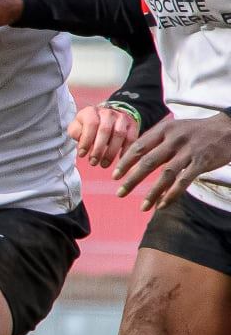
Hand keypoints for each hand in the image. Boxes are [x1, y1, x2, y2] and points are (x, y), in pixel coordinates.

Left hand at [68, 102, 141, 168]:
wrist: (109, 116)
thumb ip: (76, 132)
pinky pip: (131, 138)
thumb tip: (80, 141)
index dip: (86, 140)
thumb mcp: (78, 126)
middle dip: (98, 149)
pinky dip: (126, 150)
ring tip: (104, 164)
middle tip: (93, 162)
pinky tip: (120, 160)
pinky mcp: (132, 125)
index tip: (82, 155)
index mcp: (92, 112)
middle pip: (105, 130)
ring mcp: (122, 118)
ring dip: (111, 152)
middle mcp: (108, 113)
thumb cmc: (90, 125)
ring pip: (119, 134)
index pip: (90, 124)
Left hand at [115, 113, 230, 211]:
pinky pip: (184, 181)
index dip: (125, 162)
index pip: (139, 146)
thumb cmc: (196, 131)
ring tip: (142, 207)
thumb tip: (132, 158)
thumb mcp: (174, 128)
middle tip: (120, 193)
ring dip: (152, 193)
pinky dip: (171, 194)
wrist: (228, 128)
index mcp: (164, 129)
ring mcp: (189, 151)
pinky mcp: (201, 162)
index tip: (114, 176)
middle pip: (148, 162)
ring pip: (165, 174)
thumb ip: (155, 141)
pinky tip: (162, 205)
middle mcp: (174, 139)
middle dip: (132, 180)